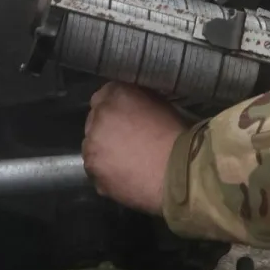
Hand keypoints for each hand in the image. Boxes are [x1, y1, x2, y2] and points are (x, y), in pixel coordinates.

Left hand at [81, 82, 186, 214]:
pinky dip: (107, 171)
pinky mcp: (93, 174)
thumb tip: (133, 105)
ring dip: (104, 150)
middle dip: (107, 127)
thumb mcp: (160, 104)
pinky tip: (126, 175)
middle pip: (95, 120)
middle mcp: (98, 119)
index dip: (116, 105)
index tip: (126, 115)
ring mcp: (91, 148)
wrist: (177, 172)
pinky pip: (97, 170)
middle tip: (127, 139)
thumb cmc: (175, 135)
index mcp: (116, 96)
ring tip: (127, 160)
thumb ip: (139, 99)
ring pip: (92, 146)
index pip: (105, 94)